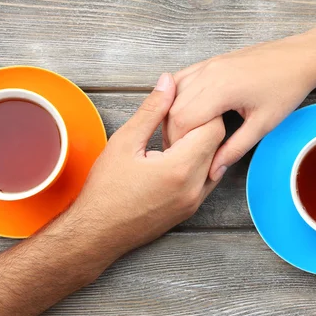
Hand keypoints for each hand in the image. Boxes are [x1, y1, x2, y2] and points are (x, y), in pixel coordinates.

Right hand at [70, 73, 224, 255]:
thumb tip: (168, 82)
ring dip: (202, 146)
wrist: (97, 233)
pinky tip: (174, 158)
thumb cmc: (105, 190)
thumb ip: (152, 110)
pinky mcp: (190, 210)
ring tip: (174, 138)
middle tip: (176, 119)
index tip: (181, 106)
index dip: (201, 110)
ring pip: (215, 162)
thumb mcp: (124, 142)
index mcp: (180, 169)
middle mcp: (194, 188)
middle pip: (218, 144)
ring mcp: (194, 202)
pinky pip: (206, 180)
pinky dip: (198, 164)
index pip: (213, 128)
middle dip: (202, 125)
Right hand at [165, 34, 315, 180]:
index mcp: (220, 89)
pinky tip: (182, 110)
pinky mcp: (210, 62)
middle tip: (181, 151)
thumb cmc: (286, 88)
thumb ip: (234, 149)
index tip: (183, 156)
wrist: (300, 57)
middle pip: (173, 108)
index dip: (178, 142)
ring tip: (183, 135)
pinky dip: (176, 96)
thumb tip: (214, 171)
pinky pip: (181, 78)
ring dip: (172, 115)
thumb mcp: (262, 125)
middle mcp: (208, 73)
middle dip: (173, 132)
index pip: (182, 120)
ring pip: (173, 93)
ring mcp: (207, 65)